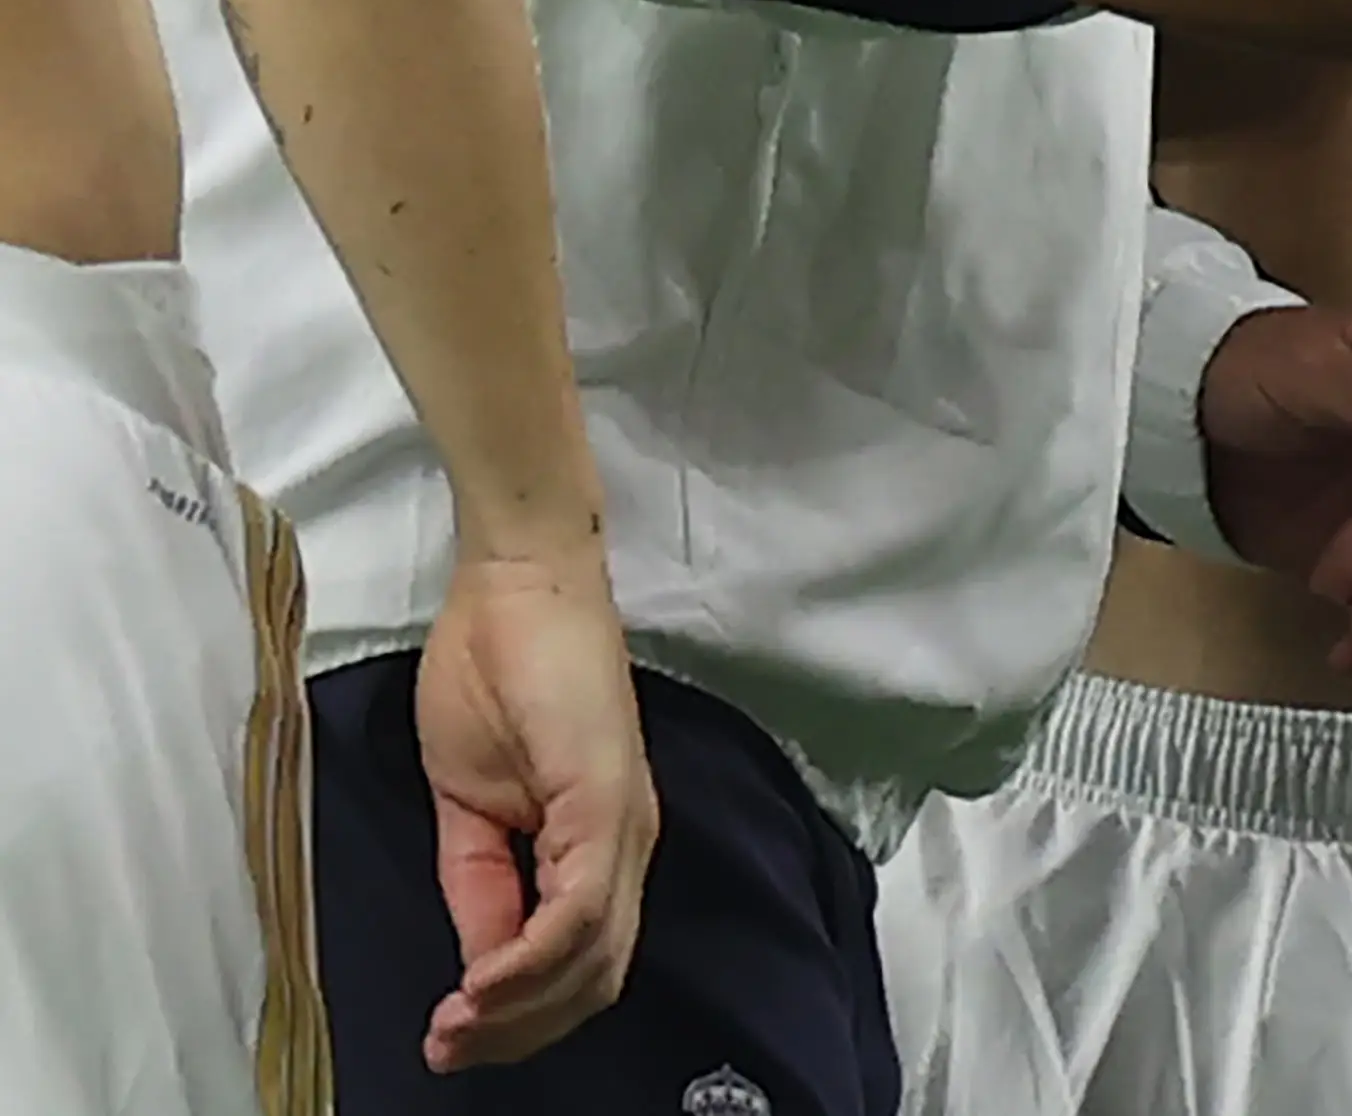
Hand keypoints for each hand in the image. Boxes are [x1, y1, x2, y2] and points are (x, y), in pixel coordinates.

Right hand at [412, 547, 654, 1071]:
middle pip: (593, 976)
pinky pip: (580, 907)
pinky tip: (481, 981)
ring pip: (593, 956)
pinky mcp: (605, 795)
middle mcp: (625, 838)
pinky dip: (530, 961)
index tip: (449, 1038)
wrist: (512, 579)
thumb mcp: (468, 801)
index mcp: (597, 840)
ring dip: (520, 1009)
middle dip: (519, 1031)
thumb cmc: (490, 668)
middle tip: (449, 1049)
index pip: (577, 961)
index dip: (516, 1017)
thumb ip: (480, 880)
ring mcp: (621, 818)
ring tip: (456, 1026)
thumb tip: (480, 960)